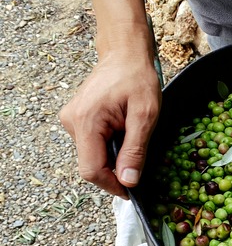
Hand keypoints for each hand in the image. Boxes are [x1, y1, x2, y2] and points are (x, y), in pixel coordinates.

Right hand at [59, 52, 160, 198]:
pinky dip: (109, 147)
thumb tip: (129, 181)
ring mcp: (72, 121)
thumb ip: (135, 150)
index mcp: (86, 122)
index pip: (91, 170)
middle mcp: (72, 123)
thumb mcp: (145, 116)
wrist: (125, 54)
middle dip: (115, 171)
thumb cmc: (138, 79)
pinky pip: (92, 145)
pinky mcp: (77, 119)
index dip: (112, 185)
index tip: (132, 191)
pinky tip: (123, 134)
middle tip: (139, 165)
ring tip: (132, 140)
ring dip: (113, 158)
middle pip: (91, 165)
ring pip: (92, 156)